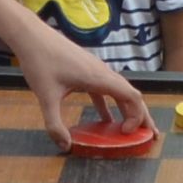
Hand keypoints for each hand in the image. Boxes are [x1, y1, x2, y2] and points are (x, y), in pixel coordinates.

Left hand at [4, 8, 147, 143]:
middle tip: (150, 136)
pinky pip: (105, 89)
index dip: (137, 116)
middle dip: (142, 116)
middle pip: (131, 94)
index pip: (132, 96)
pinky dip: (109, 104)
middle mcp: (102, 72)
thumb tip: (65, 146)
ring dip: (127, 109)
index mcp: (99, 77)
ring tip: (130, 130)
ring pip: (119, 91)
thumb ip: (55, 124)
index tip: (126, 133)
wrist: (32, 36)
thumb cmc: (40, 62)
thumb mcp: (46, 97)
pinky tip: (105, 119)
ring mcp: (95, 70)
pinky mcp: (86, 70)